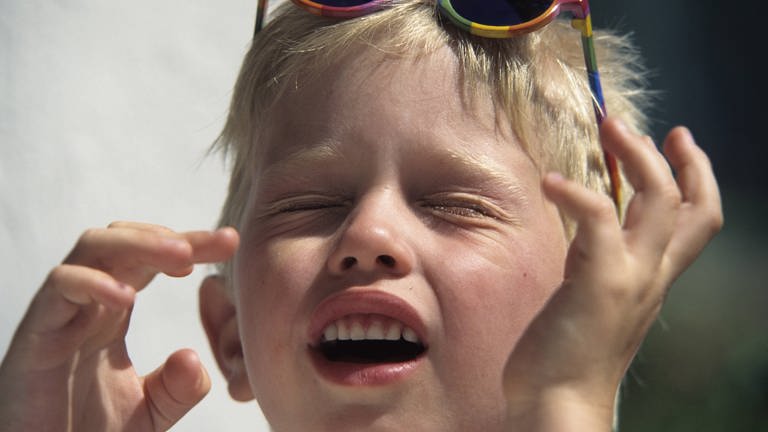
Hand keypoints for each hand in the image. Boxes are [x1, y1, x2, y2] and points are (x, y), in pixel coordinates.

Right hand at [0, 222, 238, 431]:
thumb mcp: (152, 412)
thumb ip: (179, 387)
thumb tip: (193, 357)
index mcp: (113, 311)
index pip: (152, 260)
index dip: (191, 245)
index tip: (230, 242)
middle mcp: (87, 303)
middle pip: (125, 240)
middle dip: (172, 236)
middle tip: (217, 242)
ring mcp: (60, 313)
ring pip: (92, 247)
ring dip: (139, 243)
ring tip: (180, 257)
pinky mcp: (35, 334)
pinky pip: (59, 286)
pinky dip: (93, 282)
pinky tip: (126, 299)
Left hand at [503, 118, 722, 429]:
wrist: (559, 404)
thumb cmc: (566, 356)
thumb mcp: (592, 298)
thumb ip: (598, 262)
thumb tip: (588, 229)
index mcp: (651, 279)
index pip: (695, 221)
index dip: (694, 176)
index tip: (676, 140)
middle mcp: (651, 277)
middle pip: (688, 205)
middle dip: (671, 157)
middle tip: (629, 123)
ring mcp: (630, 280)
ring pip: (658, 202)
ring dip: (635, 156)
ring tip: (606, 126)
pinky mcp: (599, 284)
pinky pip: (599, 221)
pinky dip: (577, 193)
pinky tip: (550, 182)